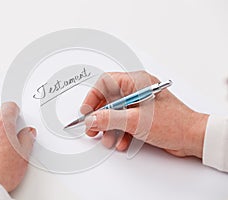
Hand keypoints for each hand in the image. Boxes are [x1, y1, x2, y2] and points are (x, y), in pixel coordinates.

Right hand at [81, 71, 208, 157]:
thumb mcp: (135, 121)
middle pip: (109, 99)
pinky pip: (125, 121)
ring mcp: (140, 104)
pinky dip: (120, 132)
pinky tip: (121, 142)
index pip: (106, 83)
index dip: (93, 97)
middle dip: (99, 116)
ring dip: (109, 128)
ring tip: (107, 139)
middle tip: (92, 128)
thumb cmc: (173, 123)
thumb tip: (91, 119)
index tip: (87, 112)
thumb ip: (110, 119)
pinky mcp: (143, 116)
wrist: (193, 137)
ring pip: (116, 112)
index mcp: (136, 82)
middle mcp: (137, 90)